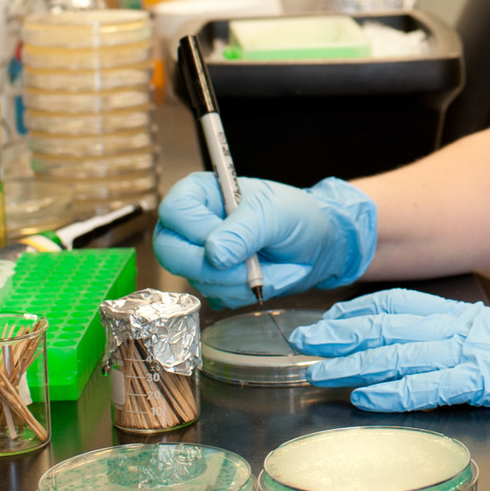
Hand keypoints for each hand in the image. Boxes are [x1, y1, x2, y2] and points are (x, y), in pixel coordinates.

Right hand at [154, 175, 376, 307]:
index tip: (233, 242)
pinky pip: (216, 297)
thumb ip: (244, 230)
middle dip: (216, 269)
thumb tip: (214, 254)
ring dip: (240, 282)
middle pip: (172, 253)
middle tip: (253, 268)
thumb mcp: (274, 214)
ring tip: (273, 267)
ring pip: (198, 280)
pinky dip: (245, 293)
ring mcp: (199, 255)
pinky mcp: (213, 281)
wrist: (318, 245)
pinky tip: (266, 277)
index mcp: (200, 193)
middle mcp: (191, 225)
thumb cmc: (297, 216)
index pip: (175, 212)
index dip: (198, 232)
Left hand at [290, 289, 489, 454]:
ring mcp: (479, 351)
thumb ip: (475, 348)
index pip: (402, 306)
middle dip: (341, 334)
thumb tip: (437, 358)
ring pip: (402, 353)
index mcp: (473, 317)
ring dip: (355, 363)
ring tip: (318, 370)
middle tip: (301, 342)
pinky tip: (368, 398)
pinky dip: (397, 391)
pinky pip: (435, 384)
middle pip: (391, 325)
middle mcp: (469, 327)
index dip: (358, 313)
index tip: (325, 321)